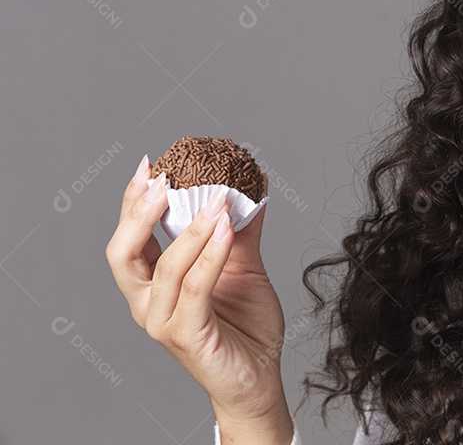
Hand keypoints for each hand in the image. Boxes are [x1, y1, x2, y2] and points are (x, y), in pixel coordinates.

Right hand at [106, 155, 288, 421]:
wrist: (260, 377)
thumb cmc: (244, 326)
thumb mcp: (244, 265)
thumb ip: (240, 228)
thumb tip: (252, 183)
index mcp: (153, 283)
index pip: (131, 237)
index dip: (134, 201)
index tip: (149, 164)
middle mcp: (148, 302)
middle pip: (123, 253)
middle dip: (138, 212)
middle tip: (164, 178)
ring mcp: (163, 321)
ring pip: (164, 267)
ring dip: (192, 228)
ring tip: (217, 199)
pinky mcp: (186, 336)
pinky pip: (196, 288)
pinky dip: (211, 254)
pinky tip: (226, 228)